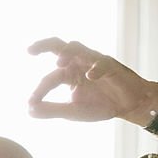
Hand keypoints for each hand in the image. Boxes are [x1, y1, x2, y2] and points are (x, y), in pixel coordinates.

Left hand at [27, 38, 157, 126]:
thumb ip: (52, 110)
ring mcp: (95, 62)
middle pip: (59, 46)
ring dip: (68, 53)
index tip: (31, 103)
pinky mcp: (112, 67)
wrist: (129, 107)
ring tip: (59, 63)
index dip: (40, 90)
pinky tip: (91, 76)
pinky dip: (96, 68)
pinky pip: (103, 63)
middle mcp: (79, 63)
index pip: (50, 77)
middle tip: (30, 50)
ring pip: (79, 49)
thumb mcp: (74, 112)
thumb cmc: (102, 105)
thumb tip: (28, 110)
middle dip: (44, 45)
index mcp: (69, 73)